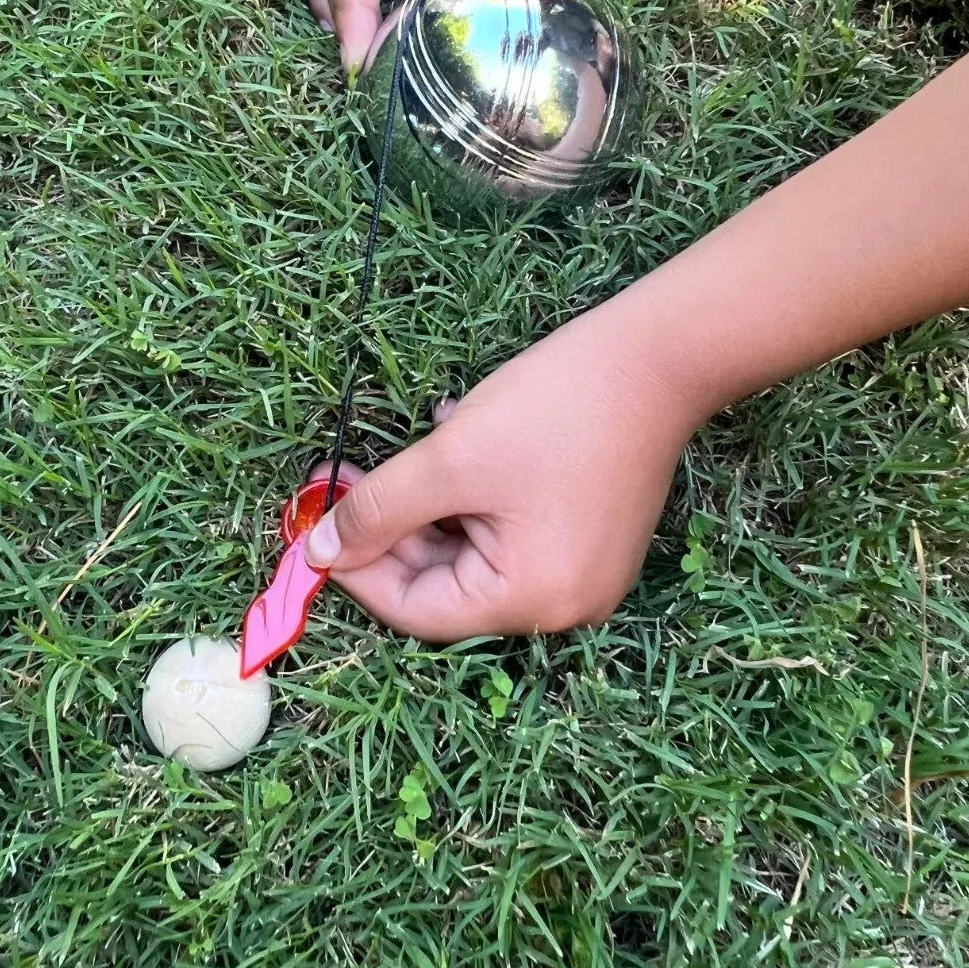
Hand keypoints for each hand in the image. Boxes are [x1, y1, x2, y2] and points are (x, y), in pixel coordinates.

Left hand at [303, 297, 705, 640]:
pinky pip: (507, 533)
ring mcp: (583, 573)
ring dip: (427, 506)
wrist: (655, 357)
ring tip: (406, 449)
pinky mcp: (590, 539)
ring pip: (472, 553)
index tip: (312, 525)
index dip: (357, 569)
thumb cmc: (556, 409)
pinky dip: (469, 498)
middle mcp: (564, 604)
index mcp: (532, 600)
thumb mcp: (451, 459)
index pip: (417, 610)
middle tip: (339, 475)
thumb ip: (379, 509)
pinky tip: (454, 444)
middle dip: (390, 528)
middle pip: (445, 584)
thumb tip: (319, 551)